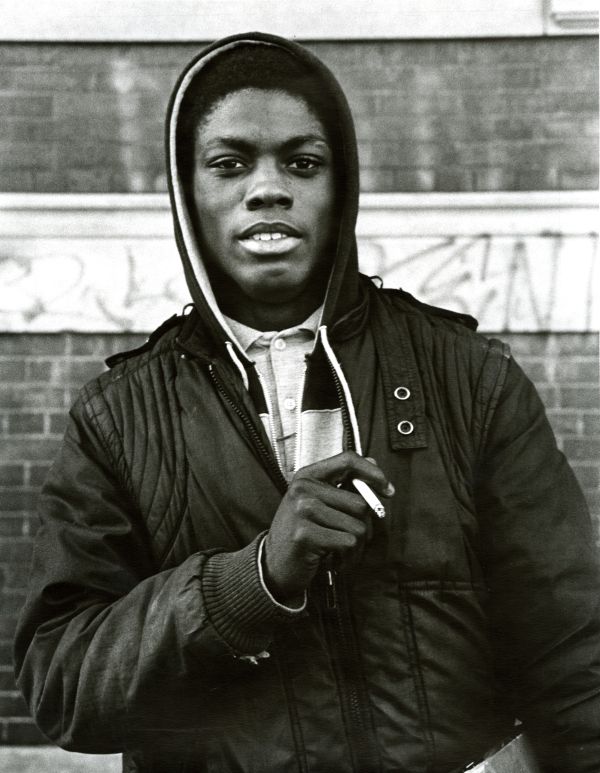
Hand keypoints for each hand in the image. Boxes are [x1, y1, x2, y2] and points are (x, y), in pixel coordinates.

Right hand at [263, 451, 393, 602]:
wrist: (274, 565)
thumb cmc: (302, 532)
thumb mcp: (317, 502)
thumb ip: (343, 482)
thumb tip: (373, 463)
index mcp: (307, 476)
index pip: (348, 460)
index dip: (373, 473)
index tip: (388, 490)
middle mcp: (303, 489)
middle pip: (361, 503)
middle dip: (364, 526)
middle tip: (348, 539)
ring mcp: (302, 511)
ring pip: (358, 526)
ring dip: (356, 546)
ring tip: (338, 550)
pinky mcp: (305, 534)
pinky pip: (348, 543)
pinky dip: (347, 557)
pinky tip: (332, 559)